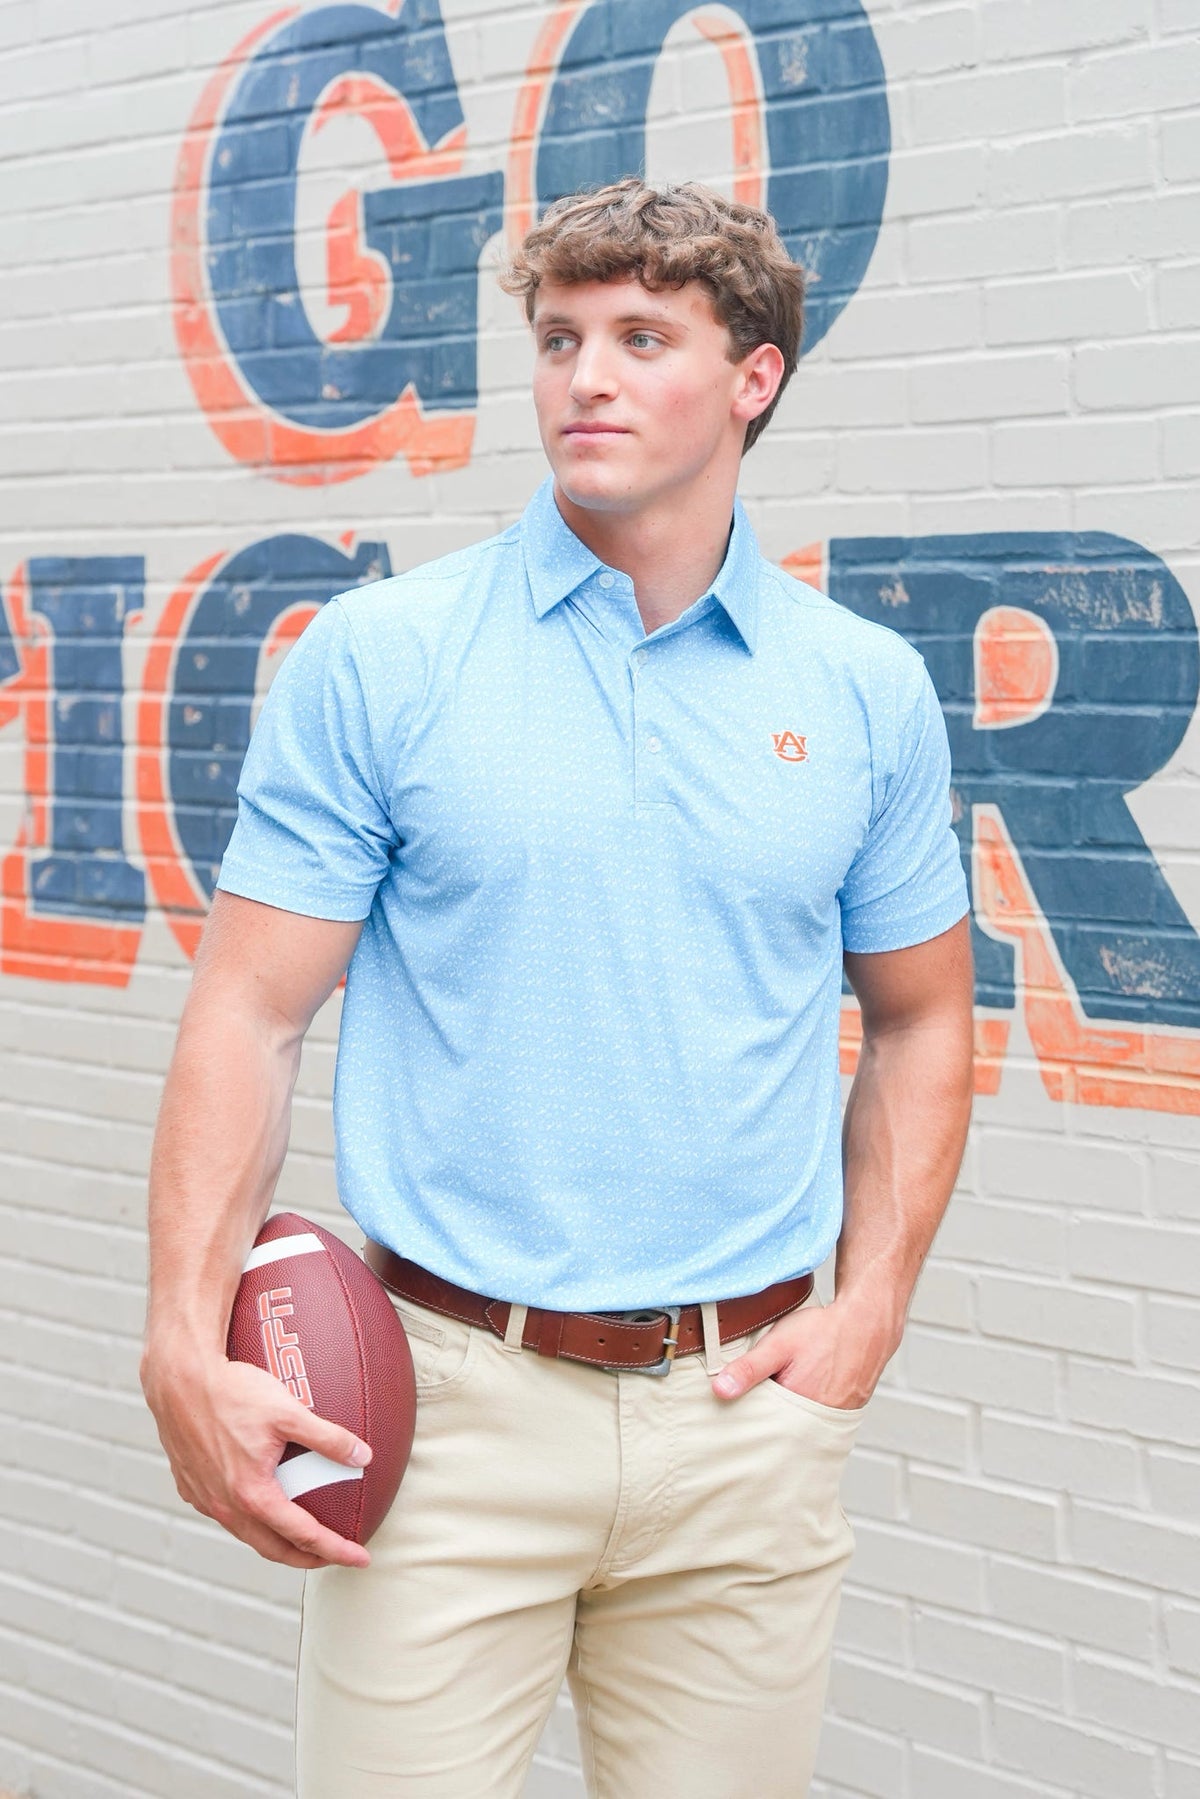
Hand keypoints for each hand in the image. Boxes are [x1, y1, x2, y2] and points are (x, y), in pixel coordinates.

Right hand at [142, 1352, 372, 1568]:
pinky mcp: (190, 1486)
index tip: (362, 1558)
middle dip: (308, 1558)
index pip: (303, 1536)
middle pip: (273, 1548)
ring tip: (301, 1536)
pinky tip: (260, 1502)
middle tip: (336, 1555)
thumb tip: (364, 1456)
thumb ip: (328, 1437)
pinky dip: (249, 1519)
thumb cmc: (232, 1392)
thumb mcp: (288, 1412)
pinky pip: (224, 1513)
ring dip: (277, 1542)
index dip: (336, 1550)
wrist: (179, 1381)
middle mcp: (225, 1506)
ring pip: (246, 1534)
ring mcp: (204, 1499)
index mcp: (252, 1495)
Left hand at [711, 1293, 897, 1409]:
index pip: (762, 1424)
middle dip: (767, 1419)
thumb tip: (720, 1391)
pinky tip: (802, 1391)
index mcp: (797, 1408)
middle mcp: (817, 1420)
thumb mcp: (779, 1344)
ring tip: (779, 1395)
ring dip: (786, 1415)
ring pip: (799, 1424)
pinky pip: (817, 1419)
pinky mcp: (845, 1411)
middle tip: (756, 1402)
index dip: (748, 1416)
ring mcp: (834, 1417)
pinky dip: (805, 1410)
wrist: (867, 1322)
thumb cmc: (824, 1332)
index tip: (733, 1411)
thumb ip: (749, 1368)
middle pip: (781, 1429)